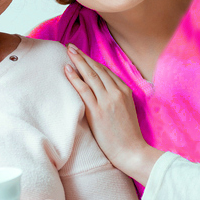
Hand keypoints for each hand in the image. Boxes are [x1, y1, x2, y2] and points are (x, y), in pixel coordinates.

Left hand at [64, 44, 161, 184]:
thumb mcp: (126, 110)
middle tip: (71, 47)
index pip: (106, 72)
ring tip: (68, 51)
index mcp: (125, 91)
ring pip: (90, 75)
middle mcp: (117, 92)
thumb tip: (103, 91)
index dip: (92, 62)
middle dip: (83, 57)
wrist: (131, 151)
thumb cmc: (127, 135)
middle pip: (97, 70)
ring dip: (78, 61)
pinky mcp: (97, 111)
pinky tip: (67, 69)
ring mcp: (107, 101)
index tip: (83, 55)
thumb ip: (117, 98)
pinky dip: (75, 78)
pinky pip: (84, 90)